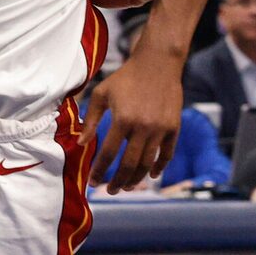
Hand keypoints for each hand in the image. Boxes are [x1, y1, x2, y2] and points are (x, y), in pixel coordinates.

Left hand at [86, 58, 181, 191]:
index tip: (92, 182)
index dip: (100, 170)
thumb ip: (91, 119)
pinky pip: (167, 154)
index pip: (109, 153)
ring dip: (137, 179)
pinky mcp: (174, 127)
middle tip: (111, 191)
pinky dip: (160, 167)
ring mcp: (160, 128)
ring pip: (148, 163)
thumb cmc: (126, 77)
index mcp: (123, 119)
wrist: (157, 63)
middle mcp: (143, 127)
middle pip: (130, 164)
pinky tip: (152, 176)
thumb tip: (82, 143)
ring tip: (128, 186)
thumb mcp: (102, 93)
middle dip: (118, 181)